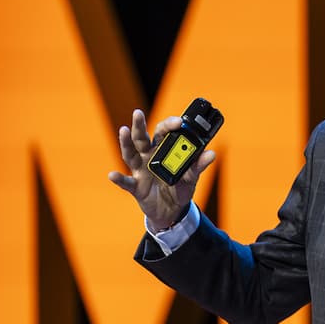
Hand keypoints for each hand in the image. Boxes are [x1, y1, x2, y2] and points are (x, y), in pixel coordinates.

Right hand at [107, 109, 215, 231]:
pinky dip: (119, 178)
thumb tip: (211, 154)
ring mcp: (140, 171)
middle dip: (139, 125)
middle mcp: (148, 156)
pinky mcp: (136, 187)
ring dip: (126, 143)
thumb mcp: (191, 177)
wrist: (173, 211)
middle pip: (142, 138)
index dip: (169, 125)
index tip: (178, 122)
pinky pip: (126, 182)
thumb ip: (198, 165)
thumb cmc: (180, 188)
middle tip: (138, 113)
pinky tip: (113, 174)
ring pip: (130, 154)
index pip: (163, 132)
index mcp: (163, 150)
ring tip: (123, 130)